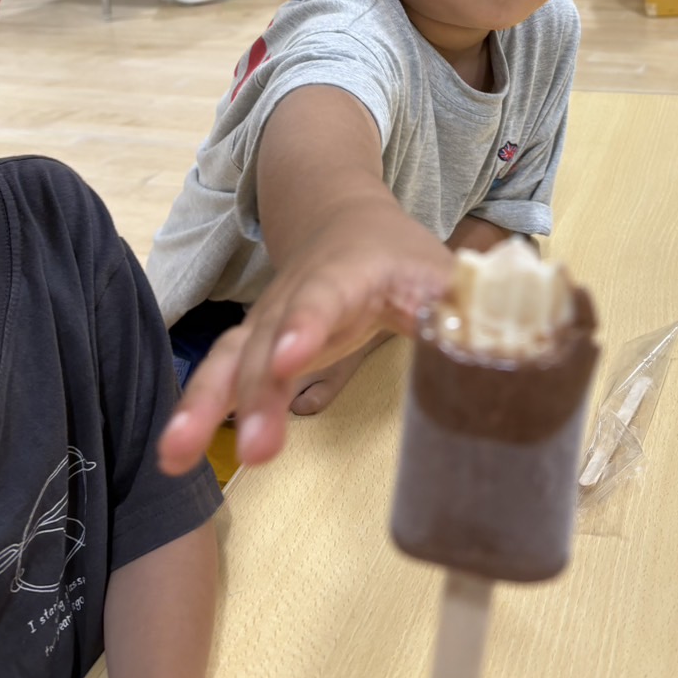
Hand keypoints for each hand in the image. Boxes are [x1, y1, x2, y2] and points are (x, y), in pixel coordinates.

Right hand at [157, 208, 452, 473]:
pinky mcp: (256, 346)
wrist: (343, 220)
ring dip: (204, 405)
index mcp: (348, 272)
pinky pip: (222, 377)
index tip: (294, 355)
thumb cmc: (399, 255)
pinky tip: (172, 457)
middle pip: (269, 338)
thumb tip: (505, 349)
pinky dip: (195, 412)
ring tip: (174, 456)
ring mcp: (270, 319)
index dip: (308, 326)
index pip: (324, 297)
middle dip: (256, 391)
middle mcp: (297, 295)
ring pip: (231, 358)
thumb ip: (466, 308)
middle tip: (254, 448)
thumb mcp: (441, 271)